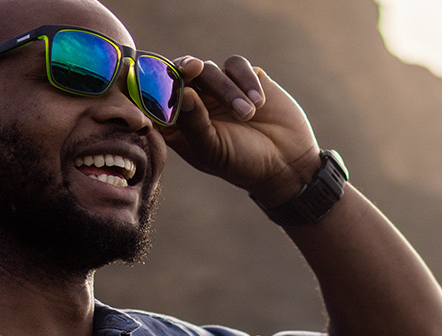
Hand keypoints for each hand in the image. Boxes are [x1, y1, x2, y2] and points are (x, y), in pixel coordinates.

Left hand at [161, 54, 320, 205]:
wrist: (287, 162)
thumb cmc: (242, 163)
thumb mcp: (213, 150)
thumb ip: (194, 123)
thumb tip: (182, 93)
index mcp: (177, 123)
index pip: (155, 98)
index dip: (154, 86)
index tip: (163, 87)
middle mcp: (194, 102)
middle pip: (180, 75)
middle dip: (185, 70)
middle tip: (193, 68)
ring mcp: (218, 89)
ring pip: (209, 69)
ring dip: (228, 90)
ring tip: (248, 115)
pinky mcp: (244, 78)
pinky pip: (236, 66)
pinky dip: (246, 81)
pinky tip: (259, 103)